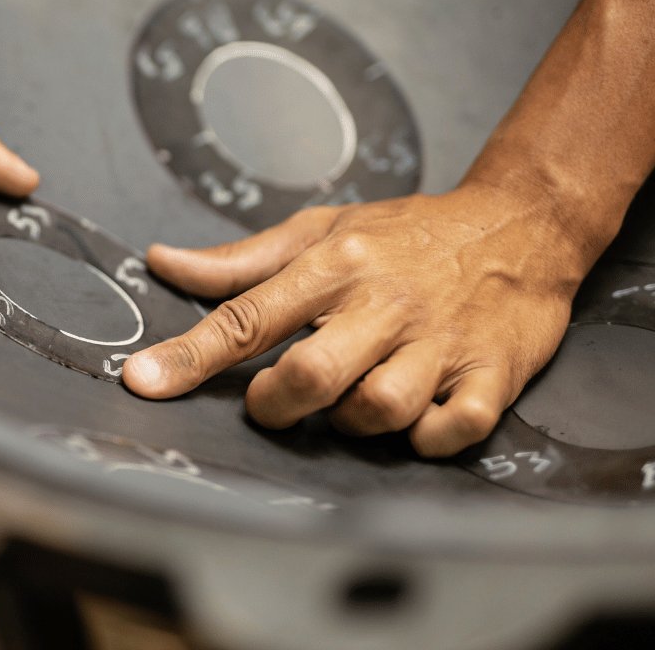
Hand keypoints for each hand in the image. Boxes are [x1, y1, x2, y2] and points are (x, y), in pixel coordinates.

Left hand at [122, 185, 588, 455]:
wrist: (521, 224)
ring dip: (354, 422)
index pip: (244, 318)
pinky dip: (427, 439)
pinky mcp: (492, 374)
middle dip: (277, 404)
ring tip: (354, 398)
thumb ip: (239, 260)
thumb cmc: (405, 234)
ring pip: (379, 410)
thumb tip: (161, 262)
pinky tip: (418, 419)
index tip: (142, 383)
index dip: (188, 356)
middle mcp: (383, 304)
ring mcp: (439, 342)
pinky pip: (452, 429)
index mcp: (333, 266)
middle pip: (311, 375)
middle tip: (274, 401)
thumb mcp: (321, 229)